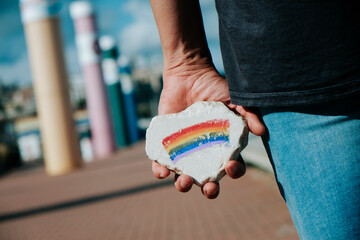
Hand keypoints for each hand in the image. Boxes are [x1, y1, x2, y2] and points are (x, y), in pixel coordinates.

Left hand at [152, 58, 265, 198]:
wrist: (189, 75)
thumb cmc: (215, 88)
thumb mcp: (235, 99)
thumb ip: (249, 113)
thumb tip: (262, 131)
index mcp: (222, 147)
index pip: (231, 166)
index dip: (233, 171)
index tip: (230, 166)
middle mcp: (204, 153)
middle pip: (208, 180)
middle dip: (210, 189)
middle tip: (209, 188)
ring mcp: (185, 150)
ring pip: (184, 176)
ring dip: (184, 185)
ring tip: (185, 183)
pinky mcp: (167, 144)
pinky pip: (162, 163)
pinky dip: (161, 170)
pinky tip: (162, 171)